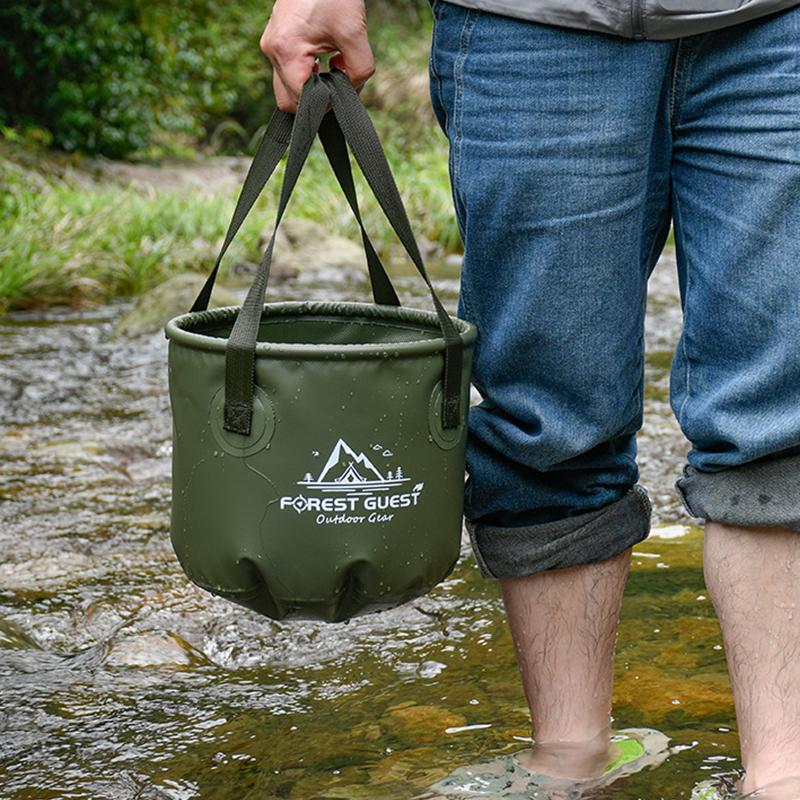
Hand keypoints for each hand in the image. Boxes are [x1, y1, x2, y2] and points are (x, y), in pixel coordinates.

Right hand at [260, 0, 374, 111]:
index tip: (341, 91)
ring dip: (311, 85)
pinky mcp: (276, 41)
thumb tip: (351, 93)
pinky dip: (306, 72)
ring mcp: (271, 45)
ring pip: (287, 87)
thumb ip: (359, 71)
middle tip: (336, 80)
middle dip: (315, 98)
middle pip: (288, 100)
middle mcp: (272, 51)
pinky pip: (288, 71)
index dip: (323, 104)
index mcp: (286, 50)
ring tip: (331, 63)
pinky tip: (323, 58)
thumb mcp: (355, 34)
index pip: (300, 100)